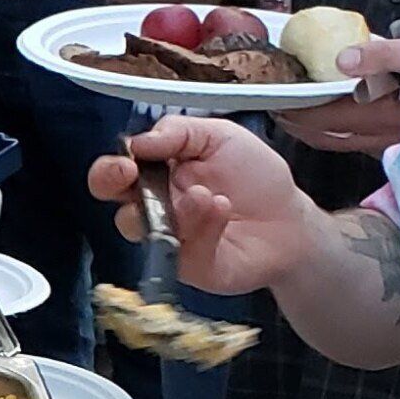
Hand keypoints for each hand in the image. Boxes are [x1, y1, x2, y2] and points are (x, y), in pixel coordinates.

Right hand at [88, 113, 318, 296]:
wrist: (290, 217)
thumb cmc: (254, 176)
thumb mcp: (219, 136)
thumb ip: (179, 131)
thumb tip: (138, 141)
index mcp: (157, 175)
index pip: (116, 174)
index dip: (109, 168)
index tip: (126, 160)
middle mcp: (156, 210)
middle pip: (115, 204)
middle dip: (111, 186)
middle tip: (129, 174)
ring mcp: (172, 241)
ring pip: (146, 231)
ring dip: (174, 209)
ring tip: (207, 195)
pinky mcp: (192, 266)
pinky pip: (183, 252)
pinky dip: (203, 227)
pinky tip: (223, 210)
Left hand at [290, 29, 399, 157]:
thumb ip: (385, 55)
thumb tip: (343, 59)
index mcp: (390, 113)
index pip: (328, 119)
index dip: (298, 113)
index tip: (277, 103)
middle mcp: (392, 136)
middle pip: (332, 138)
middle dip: (301, 126)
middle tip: (281, 111)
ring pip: (348, 144)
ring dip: (321, 133)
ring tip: (302, 115)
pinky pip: (366, 145)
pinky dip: (344, 134)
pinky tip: (342, 120)